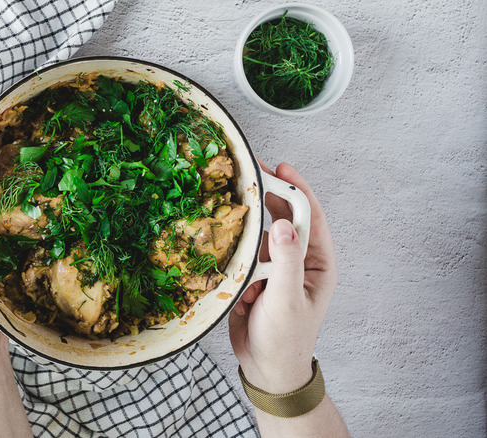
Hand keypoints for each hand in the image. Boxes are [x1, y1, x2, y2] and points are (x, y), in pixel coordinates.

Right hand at [229, 162, 337, 392]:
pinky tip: (227, 250)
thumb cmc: (285, 340)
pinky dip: (234, 250)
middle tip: (251, 173)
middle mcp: (299, 261)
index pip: (309, 217)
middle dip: (269, 197)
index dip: (296, 189)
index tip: (280, 168)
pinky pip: (243, 253)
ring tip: (232, 209)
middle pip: (285, 218)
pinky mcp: (254, 277)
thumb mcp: (287, 300)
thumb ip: (286, 261)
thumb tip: (282, 223)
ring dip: (247, 227)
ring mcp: (276, 268)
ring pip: (260, 235)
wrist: (265, 368)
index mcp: (318, 264)